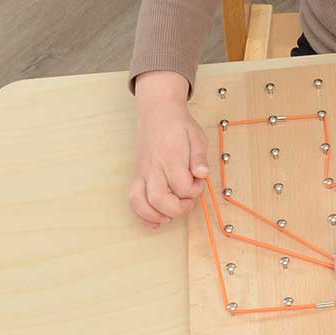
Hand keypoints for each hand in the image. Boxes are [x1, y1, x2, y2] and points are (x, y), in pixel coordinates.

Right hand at [129, 70, 208, 229]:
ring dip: (157, 215)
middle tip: (188, 201)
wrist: (157, 113)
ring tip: (172, 215)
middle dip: (177, 208)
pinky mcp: (136, 177)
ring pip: (141, 202)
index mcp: (171, 157)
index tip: (199, 183)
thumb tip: (202, 175)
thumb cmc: (178, 126)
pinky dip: (141, 215)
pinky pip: (133, 200)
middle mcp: (154, 167)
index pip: (182, 185)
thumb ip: (199, 157)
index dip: (194, 191)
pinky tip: (155, 221)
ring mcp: (142, 173)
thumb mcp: (197, 136)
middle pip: (159, 199)